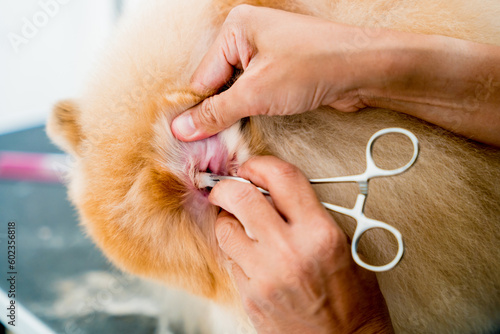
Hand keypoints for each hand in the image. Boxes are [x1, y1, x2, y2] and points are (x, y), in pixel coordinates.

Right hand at [171, 5, 387, 140]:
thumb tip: (185, 127)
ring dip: (235, 114)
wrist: (363, 69)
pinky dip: (250, 110)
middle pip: (217, 84)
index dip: (196, 110)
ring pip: (236, 91)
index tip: (188, 138)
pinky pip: (254, 93)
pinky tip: (249, 124)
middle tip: (210, 142)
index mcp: (236, 29)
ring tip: (230, 135)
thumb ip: (217, 112)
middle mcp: (248, 37)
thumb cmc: (316, 65)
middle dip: (217, 113)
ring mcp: (265, 54)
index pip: (202, 77)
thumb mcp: (257, 93)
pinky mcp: (280, 71)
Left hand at [209, 156, 393, 333]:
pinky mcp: (250, 296)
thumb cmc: (354, 300)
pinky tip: (248, 252)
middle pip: (240, 197)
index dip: (260, 164)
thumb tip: (275, 192)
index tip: (251, 166)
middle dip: (227, 185)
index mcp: (321, 234)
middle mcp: (289, 251)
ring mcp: (265, 276)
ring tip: (237, 221)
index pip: (283, 178)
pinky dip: (234, 249)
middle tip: (228, 187)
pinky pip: (229, 260)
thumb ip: (311, 216)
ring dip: (226, 218)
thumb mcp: (347, 247)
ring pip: (224, 229)